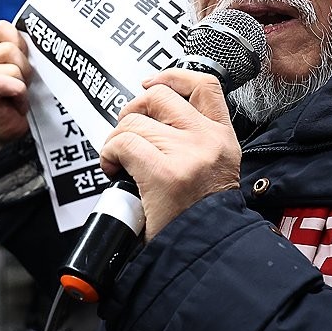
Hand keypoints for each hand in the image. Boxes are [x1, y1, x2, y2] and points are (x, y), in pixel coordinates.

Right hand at [0, 20, 31, 145]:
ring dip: (22, 86)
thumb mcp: (24, 71)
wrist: (15, 135)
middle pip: (11, 49)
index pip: (4, 28)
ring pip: (12, 68)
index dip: (20, 43)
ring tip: (17, 98)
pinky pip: (4, 82)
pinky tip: (15, 103)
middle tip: (22, 87)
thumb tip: (38, 37)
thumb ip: (24, 52)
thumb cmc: (19, 103)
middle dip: (25, 69)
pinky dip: (17, 92)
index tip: (24, 62)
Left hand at [99, 69, 240, 239]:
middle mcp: (208, 140)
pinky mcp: (165, 172)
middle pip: (158, 97)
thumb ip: (191, 140)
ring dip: (116, 141)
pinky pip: (123, 144)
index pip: (203, 85)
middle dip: (132, 112)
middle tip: (126, 136)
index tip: (150, 84)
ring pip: (134, 123)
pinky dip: (109, 155)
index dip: (172, 76)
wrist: (206, 254)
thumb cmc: (198, 217)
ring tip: (119, 164)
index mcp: (222, 138)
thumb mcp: (212, 169)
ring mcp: (187, 154)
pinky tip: (113, 171)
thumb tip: (150, 116)